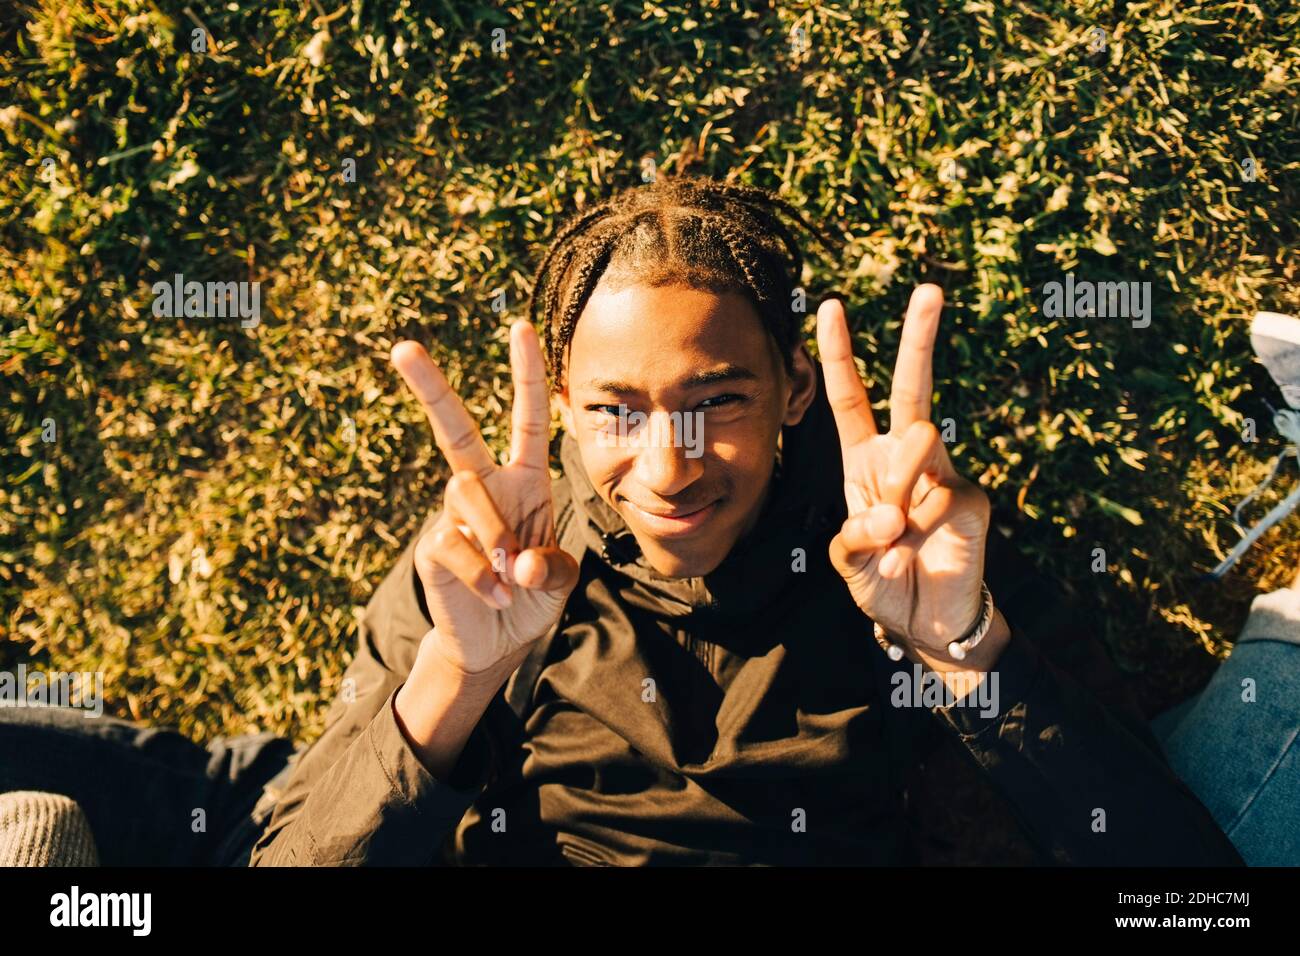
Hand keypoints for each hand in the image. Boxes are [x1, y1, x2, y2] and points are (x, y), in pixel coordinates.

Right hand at [390, 320, 579, 676]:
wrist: (497, 642)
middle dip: (430, 388)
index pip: (527, 419)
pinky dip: (482, 576)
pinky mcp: (434, 547)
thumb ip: (551, 566)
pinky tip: (495, 595)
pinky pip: (454, 545)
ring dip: (495, 534)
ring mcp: (454, 515)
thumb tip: (515, 561)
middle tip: (402, 347)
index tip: (520, 327)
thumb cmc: (532, 595)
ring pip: (465, 493)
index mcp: (524, 481)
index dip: (526, 375)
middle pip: (454, 429)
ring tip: (510, 578)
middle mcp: (485, 487)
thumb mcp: (559, 580)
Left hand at [817, 285, 999, 668]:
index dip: (838, 355)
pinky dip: (919, 519)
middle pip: (912, 386)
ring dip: (895, 481)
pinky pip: (938, 490)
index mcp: (866, 462)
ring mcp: (942, 473)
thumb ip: (856, 532)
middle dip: (918, 337)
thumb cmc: (881, 582)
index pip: (849, 398)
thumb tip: (895, 510)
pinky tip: (918, 544)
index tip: (829, 306)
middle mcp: (904, 459)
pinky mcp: (971, 497)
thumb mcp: (847, 560)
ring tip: (893, 531)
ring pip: (916, 439)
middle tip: (929, 289)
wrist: (925, 623)